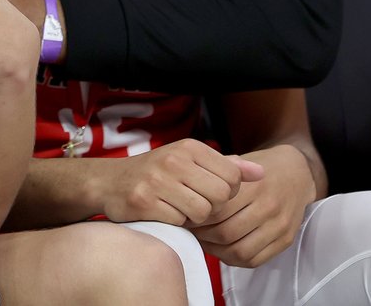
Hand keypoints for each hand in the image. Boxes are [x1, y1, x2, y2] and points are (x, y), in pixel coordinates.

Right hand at [93, 139, 264, 226]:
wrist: (109, 182)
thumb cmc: (156, 173)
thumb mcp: (190, 161)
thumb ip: (225, 166)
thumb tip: (261, 173)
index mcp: (188, 147)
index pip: (232, 176)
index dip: (227, 191)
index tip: (209, 191)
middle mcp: (174, 160)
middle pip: (221, 196)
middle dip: (213, 207)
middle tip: (196, 204)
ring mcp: (157, 181)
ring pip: (203, 212)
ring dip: (195, 218)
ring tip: (181, 209)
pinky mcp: (145, 203)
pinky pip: (180, 222)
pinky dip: (177, 223)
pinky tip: (165, 213)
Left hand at [189, 144, 316, 267]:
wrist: (297, 171)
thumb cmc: (261, 166)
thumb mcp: (238, 161)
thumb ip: (214, 175)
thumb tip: (185, 194)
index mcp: (254, 185)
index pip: (217, 210)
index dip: (198, 217)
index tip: (187, 215)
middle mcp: (269, 206)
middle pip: (226, 233)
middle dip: (204, 235)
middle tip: (192, 230)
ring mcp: (279, 226)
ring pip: (240, 251)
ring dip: (217, 250)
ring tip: (206, 240)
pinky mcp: (286, 240)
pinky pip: (255, 260)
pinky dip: (234, 258)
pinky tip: (223, 247)